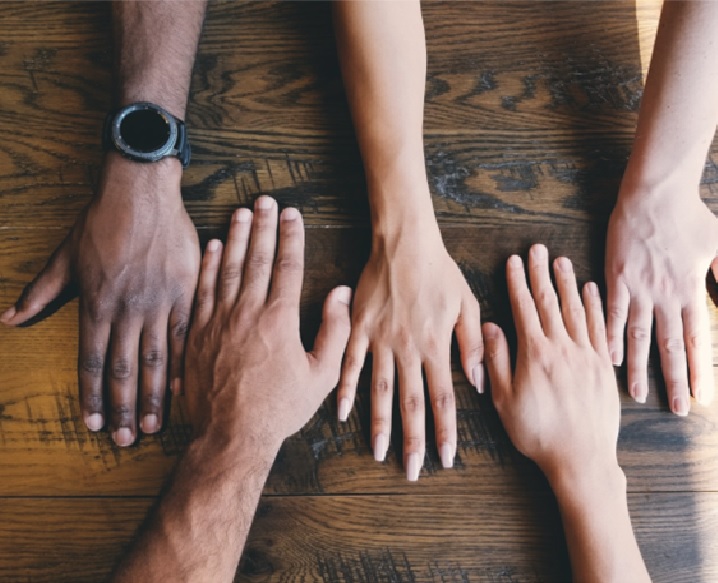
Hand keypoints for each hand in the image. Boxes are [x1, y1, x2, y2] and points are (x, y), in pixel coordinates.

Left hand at [0, 155, 199, 444]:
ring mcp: (159, 302)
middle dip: (122, 408)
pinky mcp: (186, 292)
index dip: (91, 397)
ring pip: (157, 359)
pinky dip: (185, 363)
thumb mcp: (65, 256)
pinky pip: (186, 335)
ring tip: (153, 424)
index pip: (91, 361)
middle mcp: (127, 310)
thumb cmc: (101, 221)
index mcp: (96, 304)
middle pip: (123, 369)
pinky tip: (184, 388)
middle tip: (126, 440)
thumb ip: (41, 291)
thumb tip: (8, 319)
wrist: (141, 192)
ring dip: (153, 395)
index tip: (92, 425)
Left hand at [184, 196, 351, 447]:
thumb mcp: (321, 375)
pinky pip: (203, 289)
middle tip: (266, 200)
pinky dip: (208, 265)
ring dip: (236, 237)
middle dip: (263, 226)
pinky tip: (214, 246)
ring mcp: (218, 320)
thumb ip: (334, 331)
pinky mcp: (197, 332)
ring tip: (241, 212)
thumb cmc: (279, 408)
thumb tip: (340, 293)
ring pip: (228, 267)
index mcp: (279, 319)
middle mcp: (247, 312)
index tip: (293, 214)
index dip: (291, 237)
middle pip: (256, 258)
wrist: (230, 435)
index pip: (287, 266)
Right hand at [337, 216, 482, 479]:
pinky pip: (350, 363)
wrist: (404, 243)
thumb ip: (472, 344)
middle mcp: (408, 349)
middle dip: (413, 440)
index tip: (446, 458)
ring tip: (378, 452)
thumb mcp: (467, 304)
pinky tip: (341, 412)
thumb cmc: (440, 272)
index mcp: (436, 345)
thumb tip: (478, 382)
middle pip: (411, 403)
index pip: (443, 398)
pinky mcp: (359, 328)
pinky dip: (345, 389)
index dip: (445, 431)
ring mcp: (380, 340)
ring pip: (380, 390)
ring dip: (379, 424)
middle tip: (412, 470)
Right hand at [483, 244, 618, 481]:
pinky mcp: (603, 367)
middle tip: (538, 249)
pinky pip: (599, 328)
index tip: (514, 261)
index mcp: (535, 354)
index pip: (524, 309)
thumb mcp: (504, 400)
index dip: (517, 282)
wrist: (581, 459)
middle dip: (541, 273)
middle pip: (550, 302)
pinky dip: (595, 306)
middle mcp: (562, 348)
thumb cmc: (537, 433)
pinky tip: (591, 291)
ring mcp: (586, 355)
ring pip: (576, 310)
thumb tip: (489, 327)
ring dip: (567, 283)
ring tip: (561, 261)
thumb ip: (496, 360)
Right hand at [605, 188, 717, 413]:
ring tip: (636, 394)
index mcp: (690, 290)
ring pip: (638, 336)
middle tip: (675, 410)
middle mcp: (665, 296)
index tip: (701, 397)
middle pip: (670, 346)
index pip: (698, 340)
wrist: (654, 195)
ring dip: (638, 367)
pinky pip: (611, 314)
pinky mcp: (616, 279)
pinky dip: (609, 336)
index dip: (700, 370)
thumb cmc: (689, 216)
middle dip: (674, 380)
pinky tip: (609, 357)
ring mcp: (638, 289)